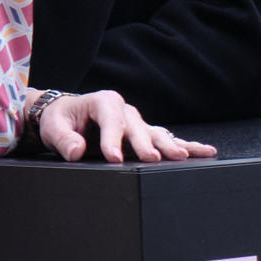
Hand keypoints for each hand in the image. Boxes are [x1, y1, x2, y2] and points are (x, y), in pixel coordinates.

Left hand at [35, 89, 215, 162]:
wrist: (69, 117)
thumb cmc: (61, 120)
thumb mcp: (54, 127)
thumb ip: (63, 139)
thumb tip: (75, 152)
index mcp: (103, 101)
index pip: (110, 120)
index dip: (112, 139)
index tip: (113, 158)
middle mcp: (125, 110)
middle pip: (137, 127)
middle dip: (144, 143)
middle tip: (151, 158)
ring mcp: (138, 122)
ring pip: (156, 133)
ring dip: (169, 145)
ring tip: (182, 156)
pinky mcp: (145, 135)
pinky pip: (167, 140)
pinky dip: (186, 146)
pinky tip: (205, 152)